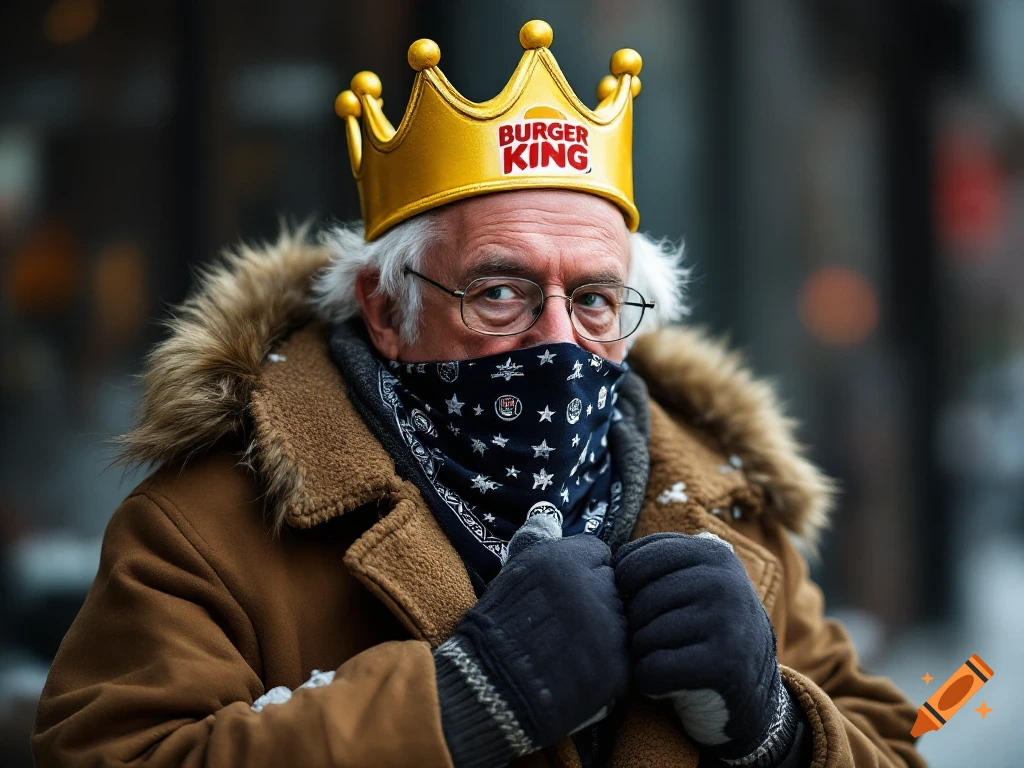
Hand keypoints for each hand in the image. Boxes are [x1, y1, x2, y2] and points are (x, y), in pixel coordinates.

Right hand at [435, 519, 629, 764]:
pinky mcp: (618, 666)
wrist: (487, 688)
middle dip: (598, 602)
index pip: (600, 553)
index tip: (567, 593)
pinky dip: (608, 667)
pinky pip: (626, 658)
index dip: (585, 572)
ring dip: (606, 633)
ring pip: (623, 621)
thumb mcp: (512, 572)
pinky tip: (580, 673)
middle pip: (614, 586)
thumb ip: (539, 545)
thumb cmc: (495, 629)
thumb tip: (548, 517)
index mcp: (566, 559)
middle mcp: (592, 586)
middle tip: (568, 626)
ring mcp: (610, 627)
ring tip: (572, 651)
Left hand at [614, 532, 792, 763]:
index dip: (624, 591)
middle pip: (637, 602)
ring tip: (672, 660)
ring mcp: (727, 621)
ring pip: (643, 637)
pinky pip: (653, 670)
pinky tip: (673, 683)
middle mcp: (723, 581)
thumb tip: (601, 560)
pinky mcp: (724, 665)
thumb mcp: (693, 585)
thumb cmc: (704, 635)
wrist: (753, 699)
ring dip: (645, 657)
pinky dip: (652, 683)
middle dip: (637, 629)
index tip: (645, 610)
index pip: (633, 561)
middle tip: (662, 643)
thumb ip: (656, 564)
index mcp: (712, 553)